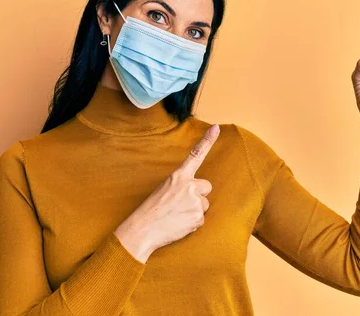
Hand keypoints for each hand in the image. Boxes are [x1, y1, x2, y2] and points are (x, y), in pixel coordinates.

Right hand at [114, 124, 219, 261]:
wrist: (143, 230)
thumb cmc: (152, 209)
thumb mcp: (164, 189)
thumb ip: (181, 185)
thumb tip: (196, 191)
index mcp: (179, 176)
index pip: (196, 155)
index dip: (207, 141)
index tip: (216, 128)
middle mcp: (189, 186)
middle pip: (206, 187)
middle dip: (198, 195)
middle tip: (181, 204)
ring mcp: (195, 202)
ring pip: (204, 204)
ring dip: (194, 210)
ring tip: (177, 215)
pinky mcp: (198, 217)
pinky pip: (201, 219)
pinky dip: (192, 222)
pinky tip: (179, 224)